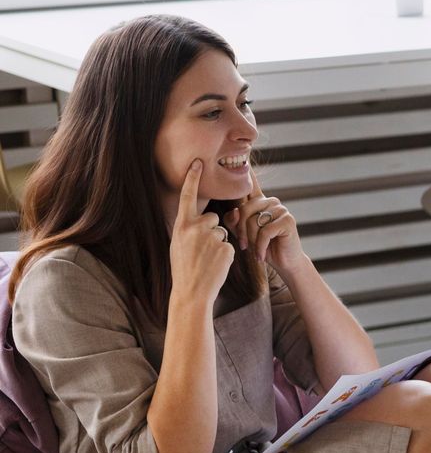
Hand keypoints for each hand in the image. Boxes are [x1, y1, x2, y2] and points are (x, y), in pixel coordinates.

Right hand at [168, 160, 233, 307]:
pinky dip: (226, 254)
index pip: (188, 196)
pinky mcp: (226, 247)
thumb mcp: (179, 243)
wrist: (192, 291)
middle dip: (211, 230)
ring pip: (222, 231)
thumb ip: (190, 227)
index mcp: (181, 225)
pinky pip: (230, 244)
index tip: (198, 161)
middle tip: (201, 250)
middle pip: (213, 217)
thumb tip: (208, 217)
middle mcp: (195, 227)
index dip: (193, 178)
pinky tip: (216, 264)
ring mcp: (211, 237)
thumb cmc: (184, 267)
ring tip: (207, 258)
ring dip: (219, 243)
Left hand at [227, 168, 304, 272]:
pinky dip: (261, 246)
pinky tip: (262, 255)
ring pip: (255, 220)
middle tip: (244, 247)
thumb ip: (235, 222)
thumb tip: (233, 213)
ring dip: (252, 240)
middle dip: (242, 231)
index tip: (244, 152)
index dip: (248, 169)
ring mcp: (281, 209)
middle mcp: (271, 202)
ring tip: (255, 251)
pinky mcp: (288, 220)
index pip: (251, 184)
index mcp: (260, 202)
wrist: (286, 264)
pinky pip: (265, 230)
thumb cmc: (264, 248)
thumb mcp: (245, 235)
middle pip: (245, 209)